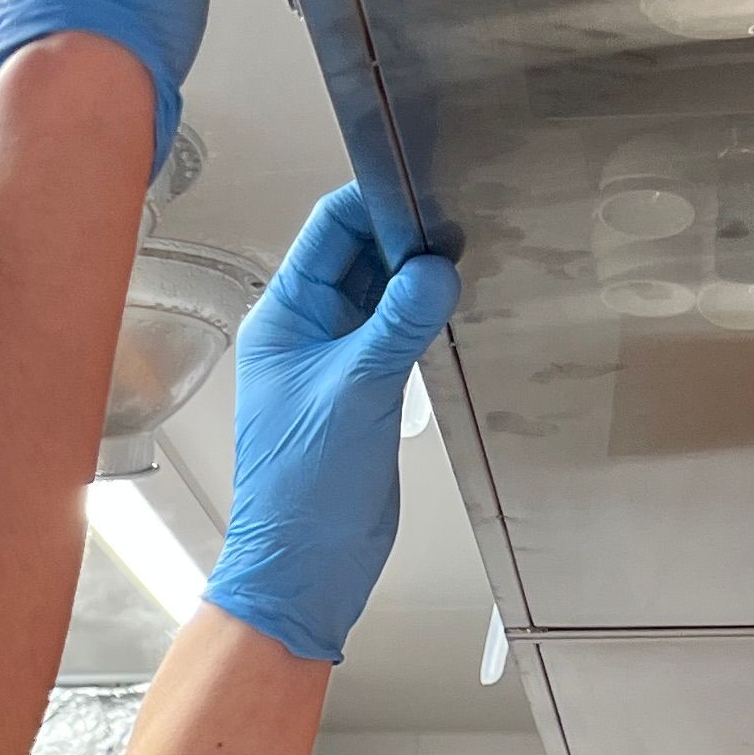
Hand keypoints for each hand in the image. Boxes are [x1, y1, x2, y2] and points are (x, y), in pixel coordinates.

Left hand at [202, 186, 462, 664]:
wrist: (306, 566)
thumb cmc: (305, 489)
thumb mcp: (357, 391)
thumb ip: (397, 323)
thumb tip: (436, 266)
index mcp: (283, 318)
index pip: (327, 231)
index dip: (374, 203)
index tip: (428, 189)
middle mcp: (306, 329)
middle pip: (359, 254)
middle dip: (406, 237)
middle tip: (464, 222)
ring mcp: (335, 357)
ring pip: (382, 292)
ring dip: (419, 278)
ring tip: (470, 257)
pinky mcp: (364, 386)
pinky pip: (396, 331)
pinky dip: (423, 316)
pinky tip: (457, 304)